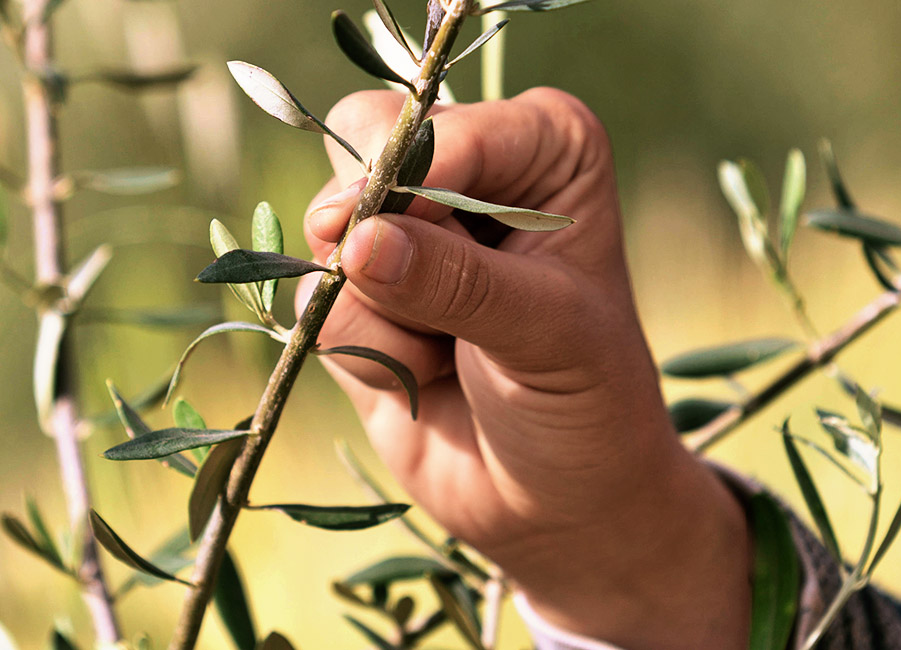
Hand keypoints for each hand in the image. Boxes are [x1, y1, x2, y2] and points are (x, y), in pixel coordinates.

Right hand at [298, 88, 751, 648]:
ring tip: (449, 355)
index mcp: (544, 147)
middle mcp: (471, 171)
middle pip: (362, 141)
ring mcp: (408, 230)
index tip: (414, 251)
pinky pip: (314, 298)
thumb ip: (458, 283)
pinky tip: (422, 376)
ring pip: (329, 229)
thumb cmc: (586, 406)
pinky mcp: (360, 292)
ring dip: (380, 312)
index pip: (444, 124)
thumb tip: (355, 241)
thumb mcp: (547, 337)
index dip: (413, 183)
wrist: (555, 502)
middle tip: (418, 298)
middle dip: (375, 232)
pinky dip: (362, 352)